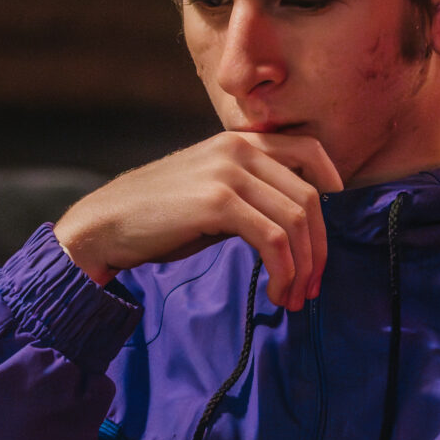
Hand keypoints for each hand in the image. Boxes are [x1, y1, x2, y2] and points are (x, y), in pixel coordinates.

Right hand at [53, 131, 342, 309]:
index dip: (333, 184)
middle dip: (319, 248)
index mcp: (239, 141)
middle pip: (310, 195)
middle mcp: (238, 148)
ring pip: (296, 219)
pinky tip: (276, 292)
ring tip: (293, 298)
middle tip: (312, 287)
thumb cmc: (158, 217)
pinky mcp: (217, 201)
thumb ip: (250, 197)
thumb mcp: (211, 193)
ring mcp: (228, 172)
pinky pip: (273, 238)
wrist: (105, 224)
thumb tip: (294, 228)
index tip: (329, 228)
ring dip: (303, 267)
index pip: (309, 149)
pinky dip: (283, 271)